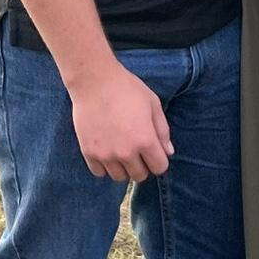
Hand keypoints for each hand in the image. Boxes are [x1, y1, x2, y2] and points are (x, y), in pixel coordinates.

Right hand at [69, 62, 173, 181]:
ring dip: (123, 167)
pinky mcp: (89, 153)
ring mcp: (106, 155)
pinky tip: (106, 150)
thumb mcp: (152, 103)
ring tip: (121, 149)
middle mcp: (126, 152)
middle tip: (137, 149)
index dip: (159, 160)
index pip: (159, 168)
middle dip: (142, 165)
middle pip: (140, 176)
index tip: (154, 151)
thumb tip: (169, 152)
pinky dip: (104, 166)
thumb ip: (163, 130)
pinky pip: (99, 173)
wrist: (95, 81)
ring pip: (119, 177)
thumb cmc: (127, 88)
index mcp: (145, 140)